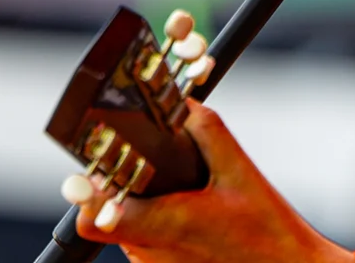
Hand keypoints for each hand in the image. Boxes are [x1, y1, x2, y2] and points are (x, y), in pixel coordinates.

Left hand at [58, 13, 354, 262]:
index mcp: (161, 224)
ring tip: (194, 197)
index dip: (87, 191)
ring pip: (132, 226)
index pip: (93, 215)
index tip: (94, 170)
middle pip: (114, 211)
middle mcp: (149, 251)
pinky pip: (151, 240)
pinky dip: (166, 223)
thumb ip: (207, 134)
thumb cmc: (267, 233)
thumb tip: (184, 106)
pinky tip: (201, 216)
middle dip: (132, 185)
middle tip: (164, 169)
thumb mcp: (242, 172)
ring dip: (151, 205)